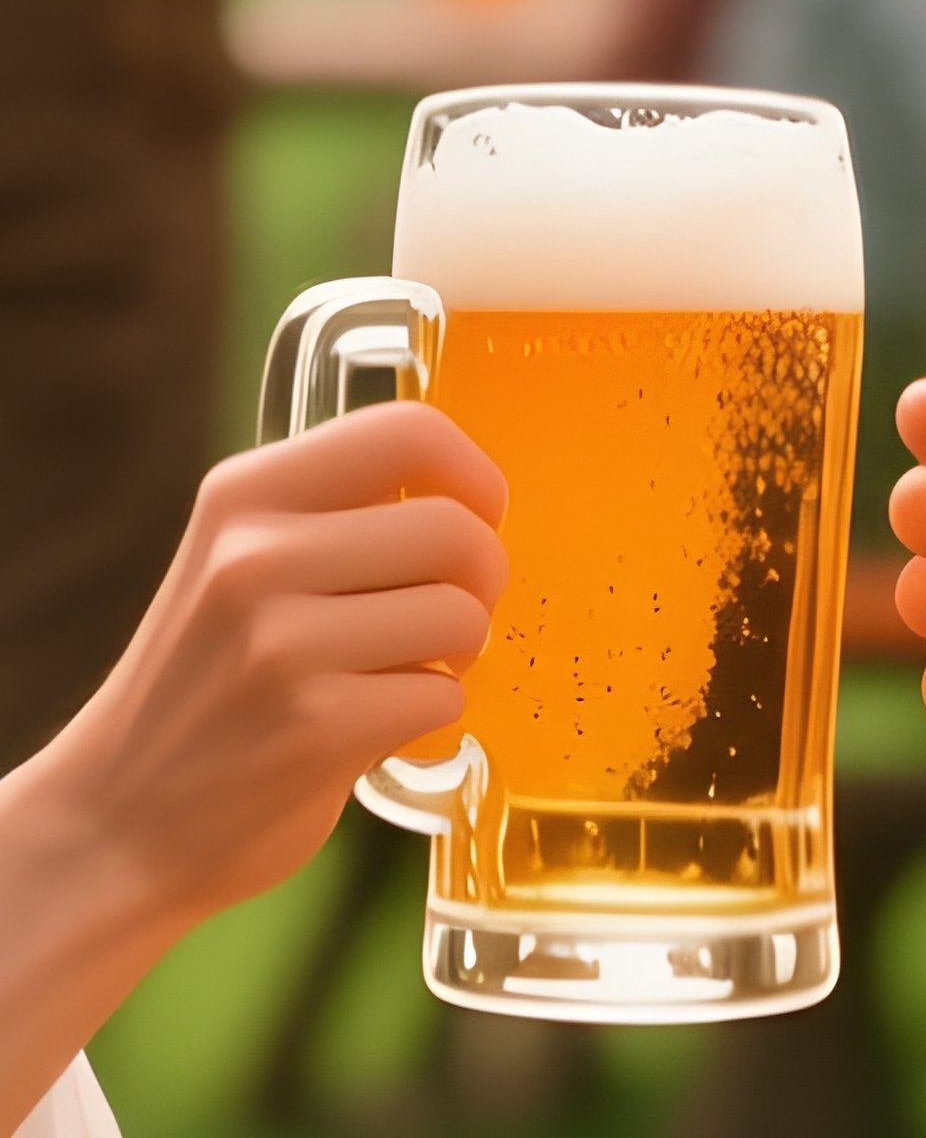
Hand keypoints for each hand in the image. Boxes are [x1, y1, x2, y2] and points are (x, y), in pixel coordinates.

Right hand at [41, 402, 507, 927]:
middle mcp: (256, 555)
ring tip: (406, 670)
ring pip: (461, 615)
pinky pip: (444, 697)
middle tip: (450, 614)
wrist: (114, 824)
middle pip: (455, 529)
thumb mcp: (245, 563)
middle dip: (482, 578)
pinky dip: (433, 715)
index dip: (474, 472)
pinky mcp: (315, 727)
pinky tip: (378, 724)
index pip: (407, 430)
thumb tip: (475, 497)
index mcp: (246, 494)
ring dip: (459, 652)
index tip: (481, 513)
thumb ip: (339, 516)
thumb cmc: (211, 683)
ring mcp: (282, 643)